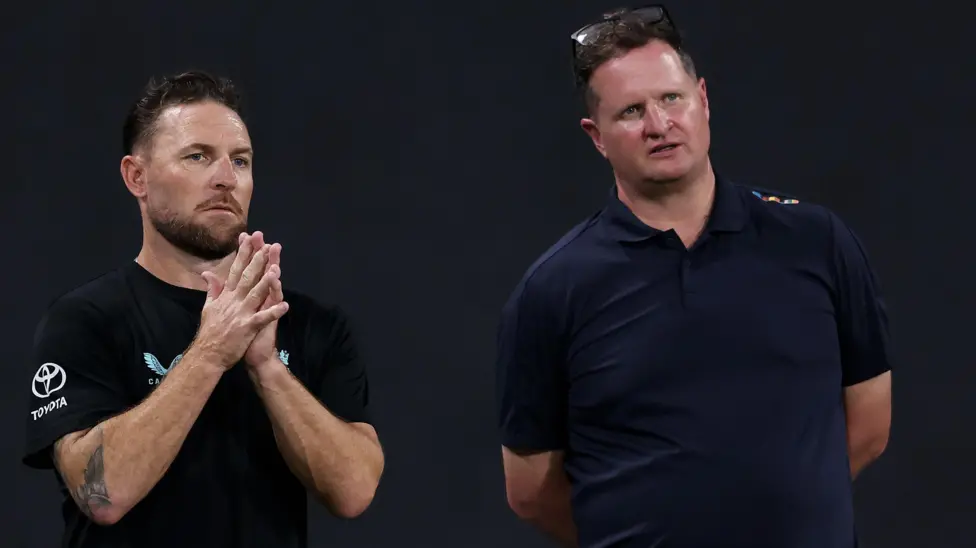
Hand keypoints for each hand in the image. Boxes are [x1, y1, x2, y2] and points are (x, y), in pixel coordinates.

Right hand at [193, 234, 289, 369]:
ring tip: (276, 269)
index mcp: (226, 296)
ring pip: (256, 294)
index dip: (242, 253)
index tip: (248, 238)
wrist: (208, 355)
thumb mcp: (208, 308)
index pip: (235, 270)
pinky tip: (285, 305)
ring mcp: (241, 313)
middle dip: (256, 260)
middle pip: (247, 277)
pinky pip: (263, 318)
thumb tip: (207, 274)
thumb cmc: (210, 332)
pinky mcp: (248, 327)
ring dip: (266, 282)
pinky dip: (274, 312)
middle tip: (265, 244)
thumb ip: (212, 290)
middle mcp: (233, 301)